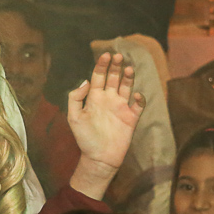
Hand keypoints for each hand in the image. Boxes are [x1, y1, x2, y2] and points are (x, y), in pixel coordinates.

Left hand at [67, 52, 144, 199]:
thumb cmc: (85, 138)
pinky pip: (138, 105)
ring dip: (128, 77)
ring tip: (129, 68)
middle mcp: (109, 100)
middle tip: (119, 56)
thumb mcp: (74, 117)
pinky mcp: (131, 118)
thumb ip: (75, 98)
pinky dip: (139, 98)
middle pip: (114, 78)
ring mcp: (121, 108)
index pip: (99, 76)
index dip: (102, 65)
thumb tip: (86, 81)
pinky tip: (136, 95)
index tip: (106, 55)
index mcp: (95, 98)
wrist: (99, 158)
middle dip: (116, 66)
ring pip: (126, 87)